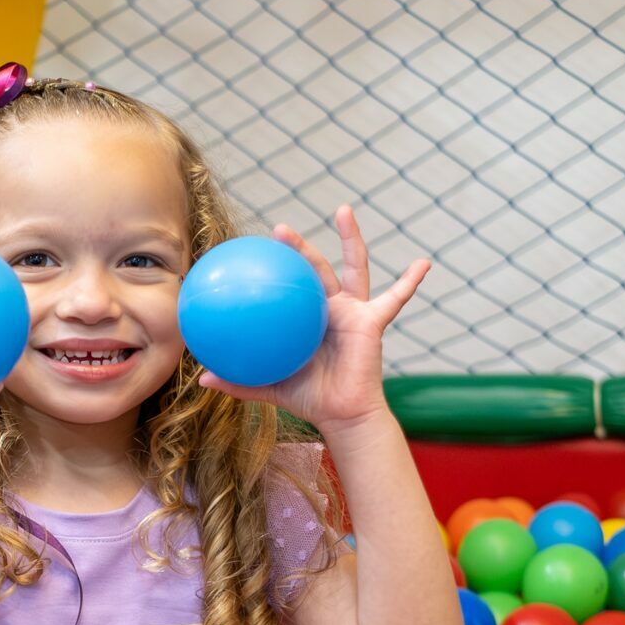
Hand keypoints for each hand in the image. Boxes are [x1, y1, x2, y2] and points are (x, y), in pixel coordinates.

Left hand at [197, 205, 429, 432]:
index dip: (275, 269)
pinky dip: (411, 281)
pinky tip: (425, 263)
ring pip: (352, 267)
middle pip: (314, 268)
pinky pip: (396, 298)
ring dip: (350, 238)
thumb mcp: (269, 386)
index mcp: (307, 318)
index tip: (253, 250)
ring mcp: (354, 311)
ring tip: (344, 210)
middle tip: (279, 228)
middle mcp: (330, 308)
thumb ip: (238, 381)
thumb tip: (200, 378)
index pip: (288, 286)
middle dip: (298, 246)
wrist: (342, 415)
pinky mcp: (373, 321)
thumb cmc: (309, 398)